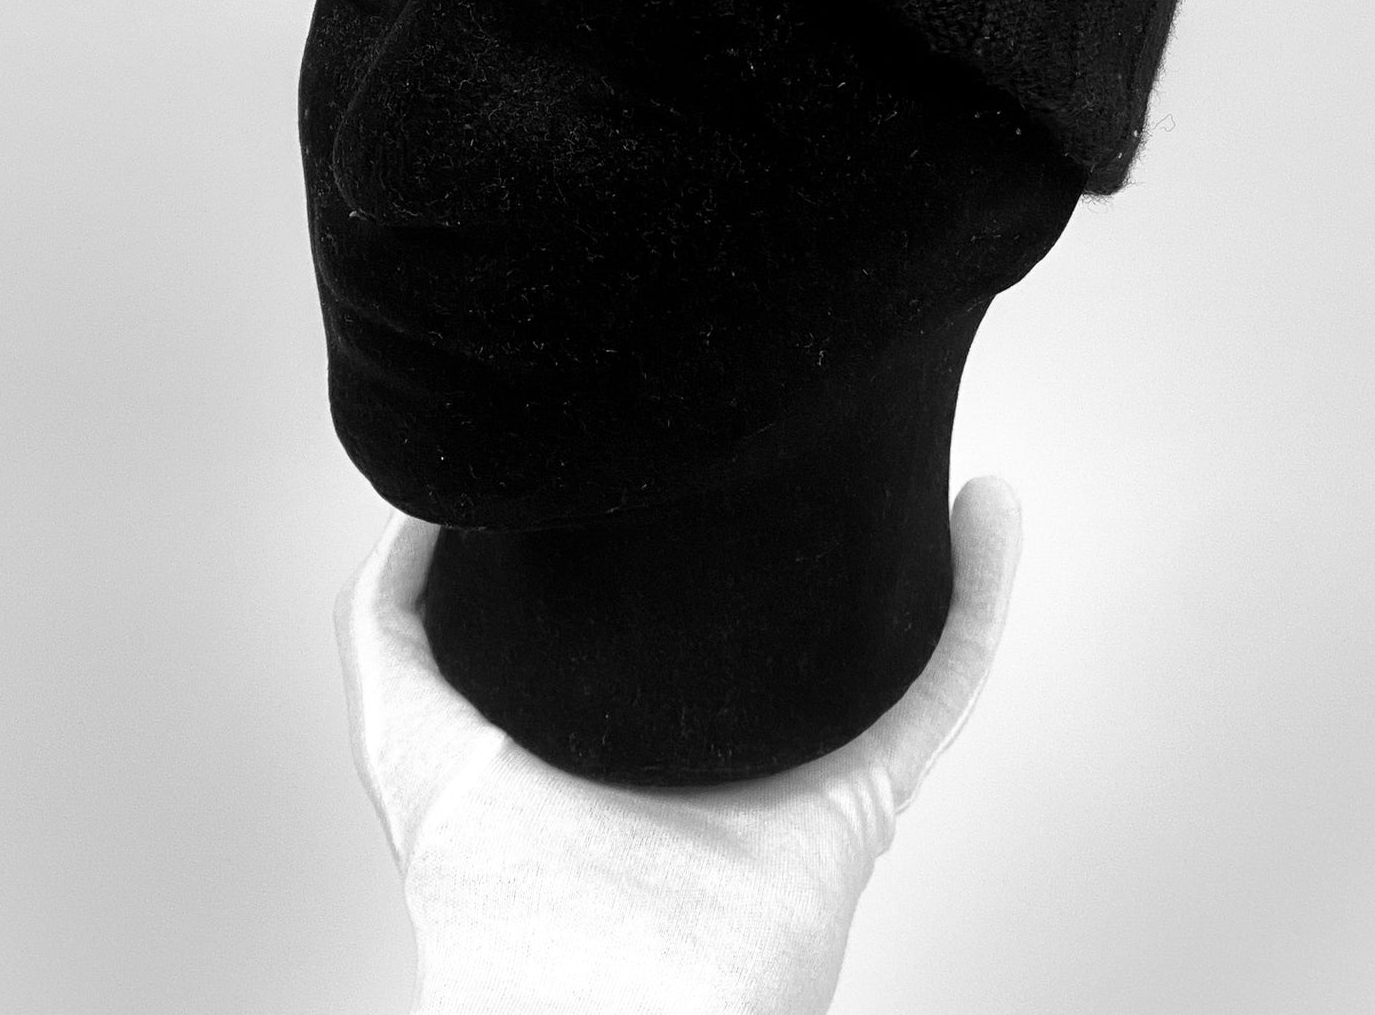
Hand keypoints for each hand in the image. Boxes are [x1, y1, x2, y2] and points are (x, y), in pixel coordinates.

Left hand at [338, 478, 1021, 1014]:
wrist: (584, 1001)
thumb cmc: (490, 899)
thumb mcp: (407, 733)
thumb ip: (387, 627)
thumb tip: (415, 515)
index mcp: (623, 721)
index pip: (674, 604)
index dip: (685, 525)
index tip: (699, 435)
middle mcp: (719, 736)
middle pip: (784, 608)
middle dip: (805, 521)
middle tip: (821, 417)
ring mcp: (796, 758)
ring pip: (878, 628)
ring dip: (916, 542)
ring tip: (920, 442)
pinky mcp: (862, 789)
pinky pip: (940, 680)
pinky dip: (980, 596)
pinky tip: (987, 514)